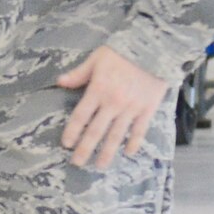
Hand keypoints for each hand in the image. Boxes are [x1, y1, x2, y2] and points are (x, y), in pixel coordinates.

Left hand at [56, 45, 168, 168]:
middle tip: (77, 163)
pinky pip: (139, 131)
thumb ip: (79, 73)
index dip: (72, 132)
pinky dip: (133, 143)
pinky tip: (127, 153)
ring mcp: (131, 108)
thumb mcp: (96, 58)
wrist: (153, 47)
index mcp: (98, 90)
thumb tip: (59, 82)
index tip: (66, 144)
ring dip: (107, 152)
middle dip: (85, 149)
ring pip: (116, 136)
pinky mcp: (148, 109)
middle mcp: (113, 102)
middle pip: (96, 131)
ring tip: (99, 165)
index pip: (81, 116)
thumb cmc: (122, 51)